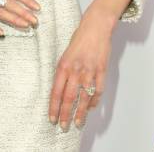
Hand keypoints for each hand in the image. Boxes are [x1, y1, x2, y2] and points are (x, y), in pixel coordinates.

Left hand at [48, 4, 115, 129]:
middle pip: (69, 97)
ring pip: (84, 97)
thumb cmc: (79, 38)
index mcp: (64, 65)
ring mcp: (90, 71)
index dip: (54, 107)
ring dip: (80, 113)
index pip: (56, 91)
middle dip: (65, 114)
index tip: (51, 118)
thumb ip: (64, 70)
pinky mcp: (101, 70)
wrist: (96, 26)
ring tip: (78, 124)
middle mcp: (76, 70)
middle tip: (63, 126)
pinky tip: (90, 107)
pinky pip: (98, 90)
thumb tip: (61, 89)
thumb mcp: (66, 53)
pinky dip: (94, 101)